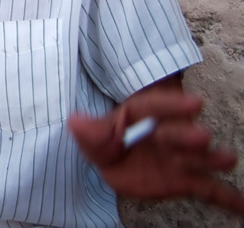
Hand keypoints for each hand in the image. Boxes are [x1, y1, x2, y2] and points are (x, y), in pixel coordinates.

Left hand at [68, 85, 243, 214]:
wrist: (115, 161)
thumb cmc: (106, 140)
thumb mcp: (94, 136)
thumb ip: (90, 131)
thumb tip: (74, 122)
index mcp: (142, 117)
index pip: (154, 108)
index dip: (173, 105)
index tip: (194, 102)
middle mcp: (167, 135)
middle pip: (178, 133)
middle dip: (188, 135)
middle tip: (201, 136)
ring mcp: (180, 158)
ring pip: (199, 158)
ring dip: (212, 159)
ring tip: (227, 159)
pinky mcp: (187, 180)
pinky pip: (211, 191)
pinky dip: (230, 200)